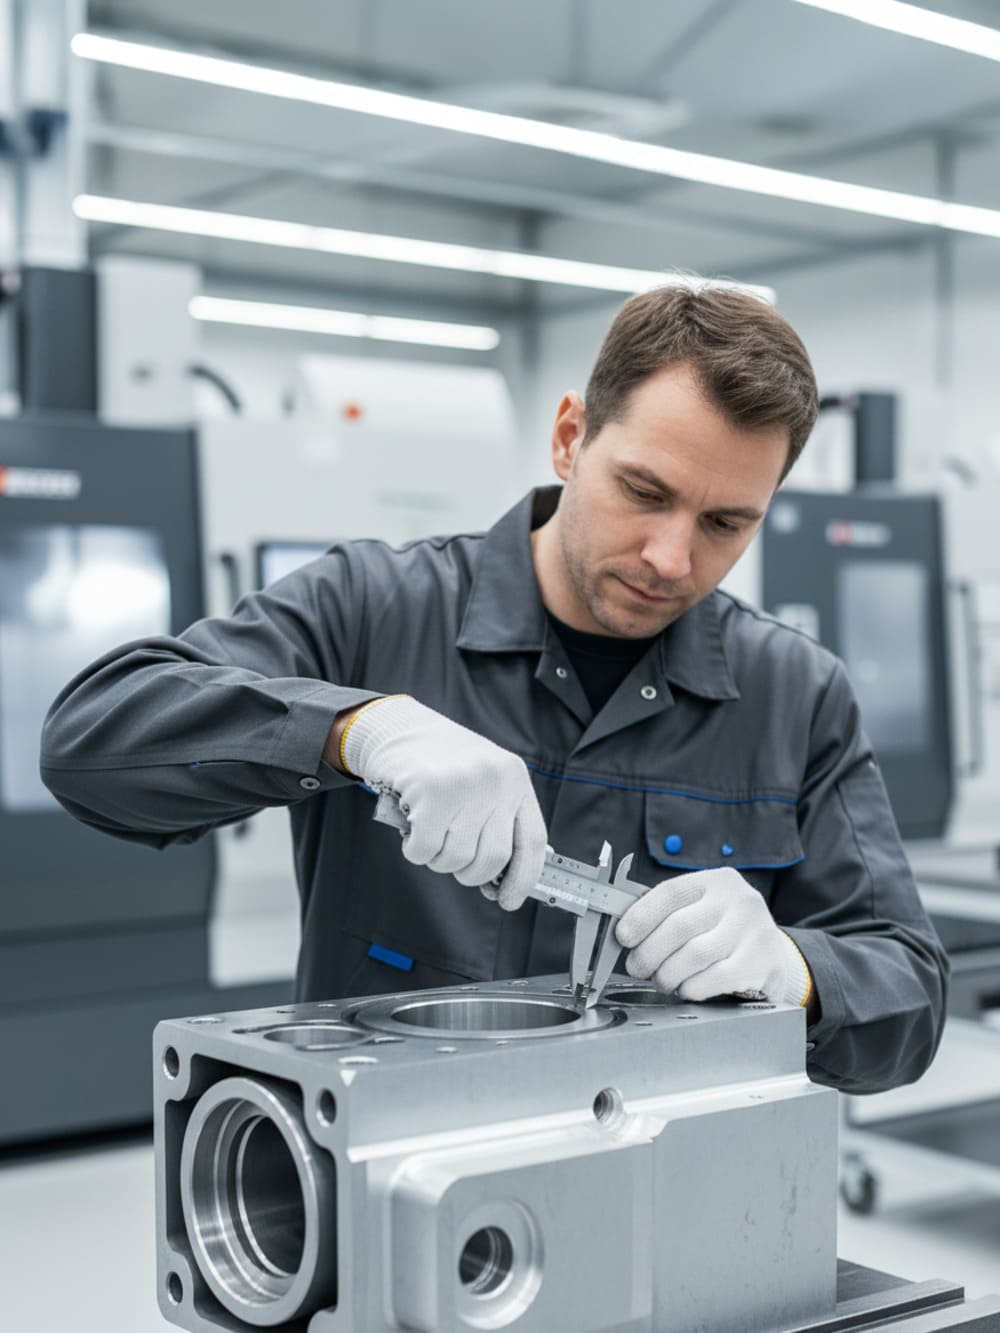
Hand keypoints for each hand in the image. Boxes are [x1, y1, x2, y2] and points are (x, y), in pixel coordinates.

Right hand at [341, 697, 546, 909]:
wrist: (397, 727)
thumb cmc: (439, 761)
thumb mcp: (483, 780)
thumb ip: (496, 819)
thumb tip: (501, 879)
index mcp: (515, 779)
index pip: (532, 841)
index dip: (523, 878)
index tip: (508, 899)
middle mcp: (496, 780)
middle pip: (493, 857)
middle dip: (469, 873)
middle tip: (452, 860)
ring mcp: (465, 784)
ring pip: (456, 858)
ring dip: (438, 858)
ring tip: (430, 833)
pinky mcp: (431, 791)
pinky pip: (425, 849)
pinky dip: (415, 850)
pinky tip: (412, 828)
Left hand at [615, 867, 810, 1005]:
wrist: (774, 955)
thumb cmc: (725, 932)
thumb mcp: (703, 910)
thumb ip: (670, 915)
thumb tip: (626, 934)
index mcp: (716, 881)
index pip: (670, 893)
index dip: (640, 916)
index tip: (623, 937)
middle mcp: (738, 900)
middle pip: (679, 926)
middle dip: (649, 953)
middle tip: (638, 967)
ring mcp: (754, 930)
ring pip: (694, 955)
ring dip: (668, 974)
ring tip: (662, 980)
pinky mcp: (762, 962)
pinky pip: (715, 978)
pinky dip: (692, 987)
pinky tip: (687, 988)